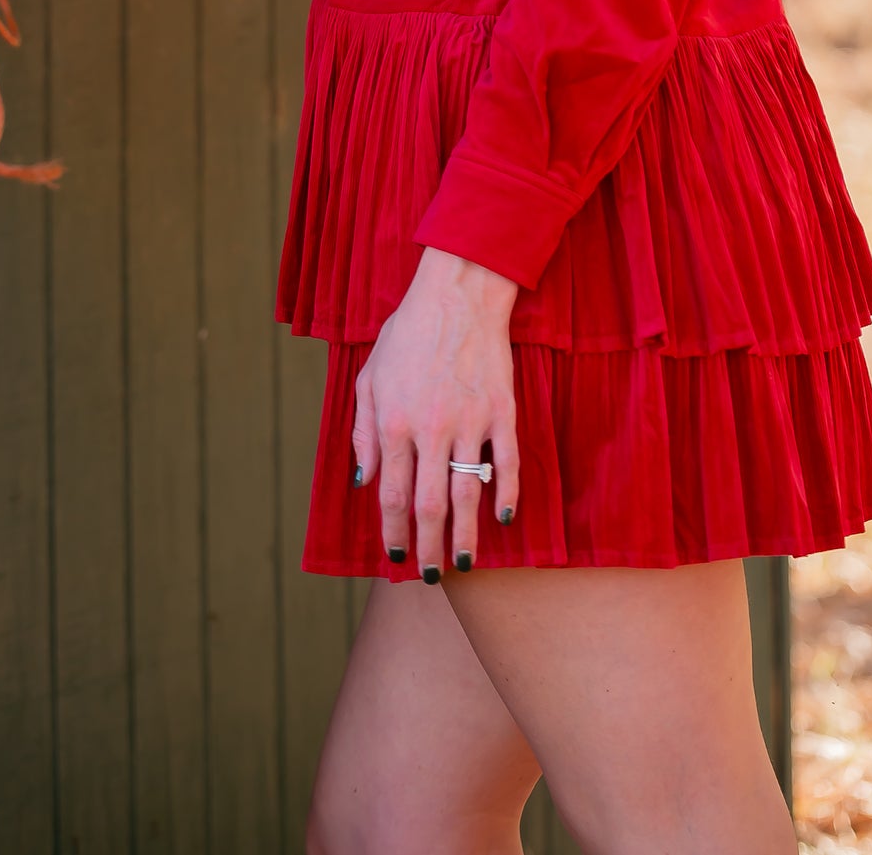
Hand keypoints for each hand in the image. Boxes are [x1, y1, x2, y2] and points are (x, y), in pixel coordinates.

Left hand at [352, 247, 519, 579]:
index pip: (392, 495)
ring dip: (467, 535)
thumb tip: (364, 481)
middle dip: (428, 548)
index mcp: (395, 422)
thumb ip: (364, 432)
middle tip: (430, 576)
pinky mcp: (502, 410)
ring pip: (468, 493)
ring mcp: (471, 421)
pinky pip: (508, 463)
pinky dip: (507, 495)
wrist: (458, 295)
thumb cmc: (409, 334)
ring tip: (466, 563)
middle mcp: (432, 429)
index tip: (393, 557)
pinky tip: (503, 518)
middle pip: (429, 506)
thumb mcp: (369, 377)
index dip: (392, 531)